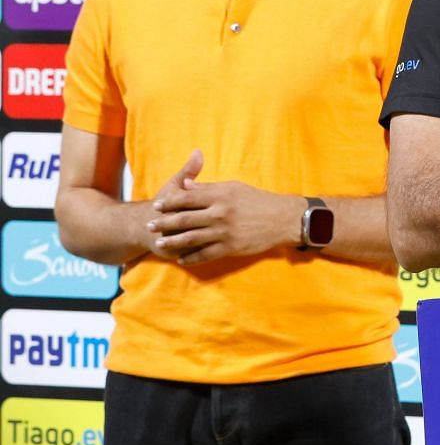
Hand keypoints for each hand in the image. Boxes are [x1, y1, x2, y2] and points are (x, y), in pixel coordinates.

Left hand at [149, 152, 304, 265]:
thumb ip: (209, 188)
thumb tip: (186, 186)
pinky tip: (182, 259)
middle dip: (164, 222)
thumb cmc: (259, 200)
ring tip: (160, 242)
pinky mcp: (231, 247)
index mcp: (220, 196)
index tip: (157, 206)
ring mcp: (224, 232)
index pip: (187, 198)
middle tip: (149, 225)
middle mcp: (220, 213)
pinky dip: (191, 257)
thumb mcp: (234, 187)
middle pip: (184, 218)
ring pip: (191, 238)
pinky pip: (206, 254)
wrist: (284, 219)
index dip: (169, 202)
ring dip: (173, 241)